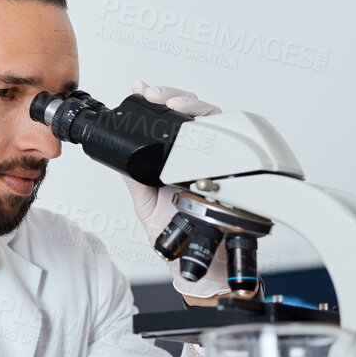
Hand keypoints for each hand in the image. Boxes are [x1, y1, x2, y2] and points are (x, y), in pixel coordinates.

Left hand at [121, 81, 228, 299]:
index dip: (158, 99)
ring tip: (174, 105)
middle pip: (195, 113)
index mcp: (178, 158)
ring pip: (217, 122)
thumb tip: (114, 152)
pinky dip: (224, 132)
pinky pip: (238, 147)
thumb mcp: (147, 203)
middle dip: (175, 96)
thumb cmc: (180, 237)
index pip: (172, 120)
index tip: (141, 89)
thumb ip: (134, 177)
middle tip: (155, 95)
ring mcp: (223, 163)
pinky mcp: (241, 175)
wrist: (204, 268)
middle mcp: (203, 156)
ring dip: (196, 108)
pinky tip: (204, 127)